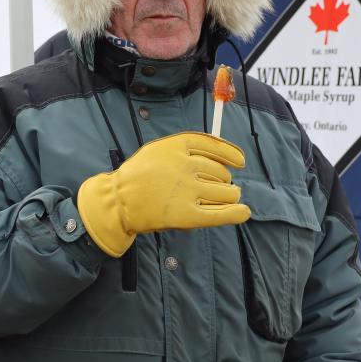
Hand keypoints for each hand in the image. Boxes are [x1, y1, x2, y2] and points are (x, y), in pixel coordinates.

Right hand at [77, 132, 250, 256]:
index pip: (216, 146)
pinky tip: (242, 212)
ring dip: (229, 196)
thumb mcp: (158, 150)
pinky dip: (236, 213)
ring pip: (227, 192)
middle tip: (213, 186)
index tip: (240, 161)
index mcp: (177, 145)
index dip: (232, 154)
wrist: (118, 201)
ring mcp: (187, 191)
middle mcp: (185, 166)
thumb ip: (187, 148)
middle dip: (223, 180)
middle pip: (222, 172)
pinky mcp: (187, 216)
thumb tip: (223, 155)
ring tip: (221, 199)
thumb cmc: (139, 175)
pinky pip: (222, 214)